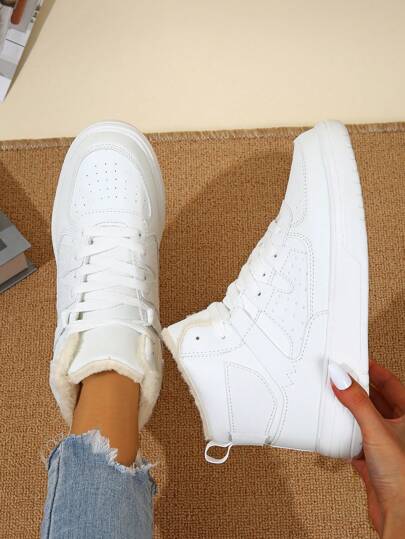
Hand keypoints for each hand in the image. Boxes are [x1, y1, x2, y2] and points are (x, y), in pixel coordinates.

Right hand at [328, 359, 404, 538]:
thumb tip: (341, 377)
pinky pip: (355, 441)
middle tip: (341, 378)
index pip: (392, 384)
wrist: (399, 514)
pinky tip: (334, 432)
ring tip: (334, 400)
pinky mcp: (373, 462)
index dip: (375, 371)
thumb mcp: (376, 429)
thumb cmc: (402, 476)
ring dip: (350, 412)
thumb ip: (356, 402)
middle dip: (358, 390)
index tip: (357, 361)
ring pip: (365, 421)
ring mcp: (386, 446)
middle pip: (376, 401)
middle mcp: (400, 430)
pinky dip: (344, 435)